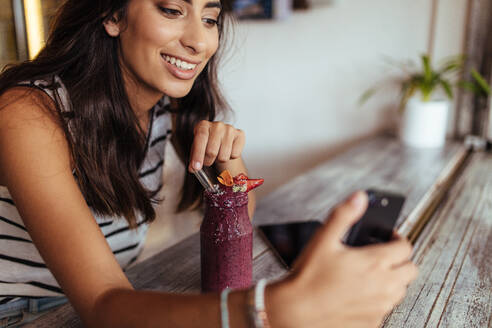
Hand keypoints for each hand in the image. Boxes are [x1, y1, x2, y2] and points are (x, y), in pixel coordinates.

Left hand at [188, 120, 244, 171]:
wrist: (223, 141)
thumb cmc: (208, 144)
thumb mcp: (197, 149)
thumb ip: (194, 158)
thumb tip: (193, 168)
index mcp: (203, 125)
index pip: (200, 139)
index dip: (198, 155)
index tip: (196, 167)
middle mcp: (217, 125)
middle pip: (212, 151)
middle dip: (208, 161)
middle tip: (207, 161)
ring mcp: (230, 129)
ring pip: (224, 156)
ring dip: (219, 160)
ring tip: (218, 154)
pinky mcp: (240, 134)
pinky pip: (235, 154)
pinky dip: (230, 157)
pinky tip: (228, 151)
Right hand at [266, 191, 418, 327]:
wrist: (295, 310)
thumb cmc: (308, 277)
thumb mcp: (324, 239)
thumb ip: (344, 215)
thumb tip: (360, 198)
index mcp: (375, 262)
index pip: (405, 247)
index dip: (398, 238)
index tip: (388, 238)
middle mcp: (383, 285)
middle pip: (411, 270)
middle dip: (400, 260)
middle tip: (382, 256)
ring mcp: (379, 306)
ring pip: (401, 290)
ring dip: (393, 280)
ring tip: (371, 274)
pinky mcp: (372, 322)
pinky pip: (386, 308)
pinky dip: (379, 299)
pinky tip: (360, 293)